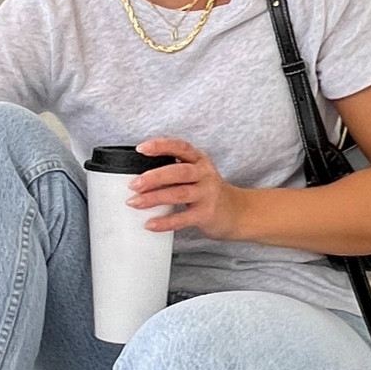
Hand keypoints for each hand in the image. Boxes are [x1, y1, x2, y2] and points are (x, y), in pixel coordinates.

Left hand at [130, 137, 247, 240]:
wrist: (237, 213)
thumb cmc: (207, 192)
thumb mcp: (196, 174)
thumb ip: (174, 172)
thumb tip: (138, 177)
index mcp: (199, 160)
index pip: (180, 147)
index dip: (160, 146)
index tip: (141, 148)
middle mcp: (205, 174)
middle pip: (178, 172)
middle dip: (153, 177)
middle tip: (134, 184)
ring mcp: (207, 194)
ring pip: (179, 194)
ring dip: (154, 198)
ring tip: (135, 202)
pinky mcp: (207, 214)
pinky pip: (183, 218)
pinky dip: (165, 221)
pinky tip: (150, 224)